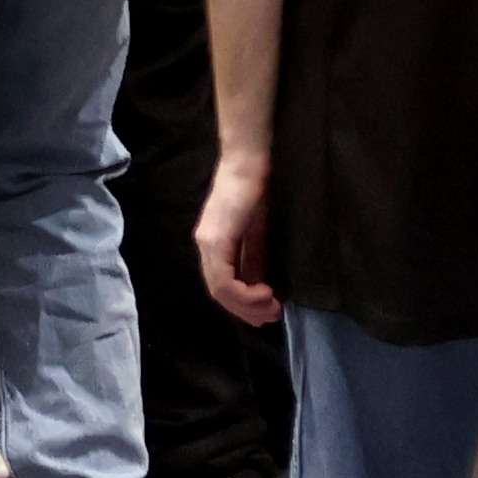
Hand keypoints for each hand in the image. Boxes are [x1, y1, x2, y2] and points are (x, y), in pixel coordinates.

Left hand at [196, 151, 279, 330]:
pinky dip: (244, 294)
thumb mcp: (258, 232)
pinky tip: (265, 291)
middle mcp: (205, 246)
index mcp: (214, 244)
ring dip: (247, 306)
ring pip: (220, 291)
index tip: (268, 310)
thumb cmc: (258, 189)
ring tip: (272, 306)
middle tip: (272, 316)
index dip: (244, 305)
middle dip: (247, 311)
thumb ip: (255, 258)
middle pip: (220, 294)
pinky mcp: (215, 240)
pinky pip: (224, 280)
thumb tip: (262, 285)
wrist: (250, 161)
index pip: (223, 286)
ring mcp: (208, 243)